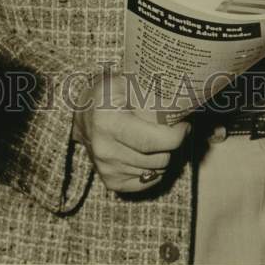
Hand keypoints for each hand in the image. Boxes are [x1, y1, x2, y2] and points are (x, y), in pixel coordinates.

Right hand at [72, 71, 189, 191]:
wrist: (81, 116)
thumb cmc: (107, 96)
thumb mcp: (122, 82)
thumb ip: (148, 90)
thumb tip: (180, 100)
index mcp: (108, 121)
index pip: (154, 140)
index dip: (176, 135)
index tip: (183, 125)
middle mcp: (105, 148)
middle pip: (160, 159)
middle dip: (170, 145)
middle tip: (169, 131)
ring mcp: (107, 168)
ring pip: (156, 171)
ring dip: (161, 156)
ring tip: (155, 140)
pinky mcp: (111, 181)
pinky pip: (147, 182)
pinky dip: (152, 170)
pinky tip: (144, 153)